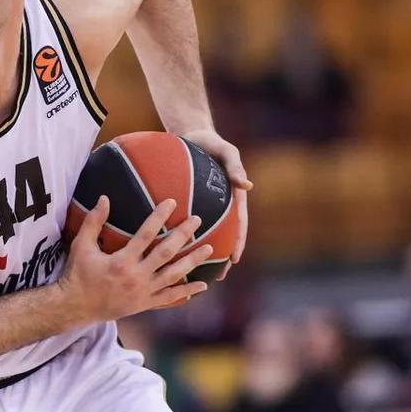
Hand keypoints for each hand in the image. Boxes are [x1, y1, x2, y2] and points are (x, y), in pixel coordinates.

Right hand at [58, 196, 212, 323]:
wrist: (76, 307)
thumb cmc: (78, 274)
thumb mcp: (81, 246)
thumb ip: (93, 222)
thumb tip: (104, 198)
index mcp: (122, 261)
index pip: (146, 234)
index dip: (160, 216)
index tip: (173, 202)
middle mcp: (136, 276)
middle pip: (166, 252)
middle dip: (183, 235)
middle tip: (197, 220)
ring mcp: (143, 292)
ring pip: (174, 275)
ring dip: (192, 261)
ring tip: (209, 248)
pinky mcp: (145, 304)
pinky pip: (170, 297)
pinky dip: (187, 291)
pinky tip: (203, 285)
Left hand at [179, 129, 251, 279]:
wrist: (190, 134)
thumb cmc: (210, 142)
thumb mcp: (226, 151)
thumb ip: (235, 166)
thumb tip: (247, 186)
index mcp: (231, 198)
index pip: (238, 225)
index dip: (237, 242)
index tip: (235, 259)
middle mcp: (218, 207)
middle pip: (222, 235)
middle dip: (220, 257)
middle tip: (217, 277)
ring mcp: (202, 207)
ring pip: (200, 233)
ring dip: (197, 251)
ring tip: (190, 271)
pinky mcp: (186, 204)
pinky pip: (180, 222)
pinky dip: (175, 235)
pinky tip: (162, 248)